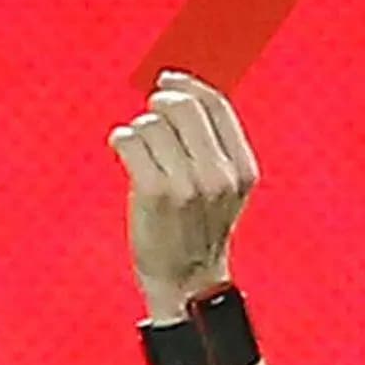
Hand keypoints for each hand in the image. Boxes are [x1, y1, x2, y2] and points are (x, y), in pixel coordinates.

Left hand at [111, 69, 258, 316]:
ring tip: (137, 146)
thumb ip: (214, 149)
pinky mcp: (155, 193)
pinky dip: (122, 138)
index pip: (217, 106)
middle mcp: (219, 174)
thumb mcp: (223, 191)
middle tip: (149, 106)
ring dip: (139, 128)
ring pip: (153, 124)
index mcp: (243, 169)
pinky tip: (121, 145)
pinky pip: (132, 142)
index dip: (189, 86)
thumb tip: (182, 96)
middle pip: (185, 108)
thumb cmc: (196, 232)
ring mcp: (187, 184)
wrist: (185, 284)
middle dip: (161, 100)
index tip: (168, 80)